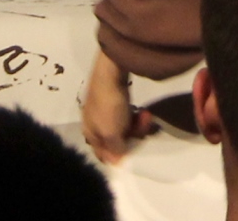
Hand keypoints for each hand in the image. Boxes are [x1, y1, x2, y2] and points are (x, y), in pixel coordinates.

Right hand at [79, 49, 154, 163]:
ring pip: (124, 128)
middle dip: (133, 137)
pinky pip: (127, 116)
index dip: (117, 158)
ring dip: (138, 125)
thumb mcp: (111, 133)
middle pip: (117, 141)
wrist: (110, 73)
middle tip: (146, 129)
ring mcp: (105, 112)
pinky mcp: (114, 101)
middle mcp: (95, 124)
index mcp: (90, 134)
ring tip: (147, 117)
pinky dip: (136, 116)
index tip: (133, 157)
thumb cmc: (109, 106)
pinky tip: (144, 112)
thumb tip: (117, 164)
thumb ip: (115, 149)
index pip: (103, 154)